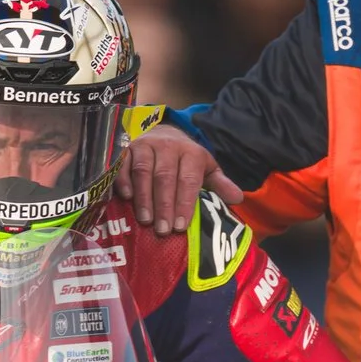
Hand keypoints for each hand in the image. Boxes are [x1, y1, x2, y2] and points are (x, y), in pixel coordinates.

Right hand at [116, 124, 242, 236]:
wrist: (162, 132)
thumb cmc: (184, 159)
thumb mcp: (205, 168)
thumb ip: (219, 183)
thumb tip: (238, 198)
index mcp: (191, 152)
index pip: (188, 179)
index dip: (184, 203)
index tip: (180, 226)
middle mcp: (168, 146)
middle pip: (165, 177)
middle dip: (164, 205)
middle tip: (162, 230)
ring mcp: (146, 146)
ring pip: (143, 171)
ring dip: (144, 197)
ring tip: (145, 220)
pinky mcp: (126, 148)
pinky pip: (122, 164)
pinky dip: (123, 180)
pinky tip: (126, 198)